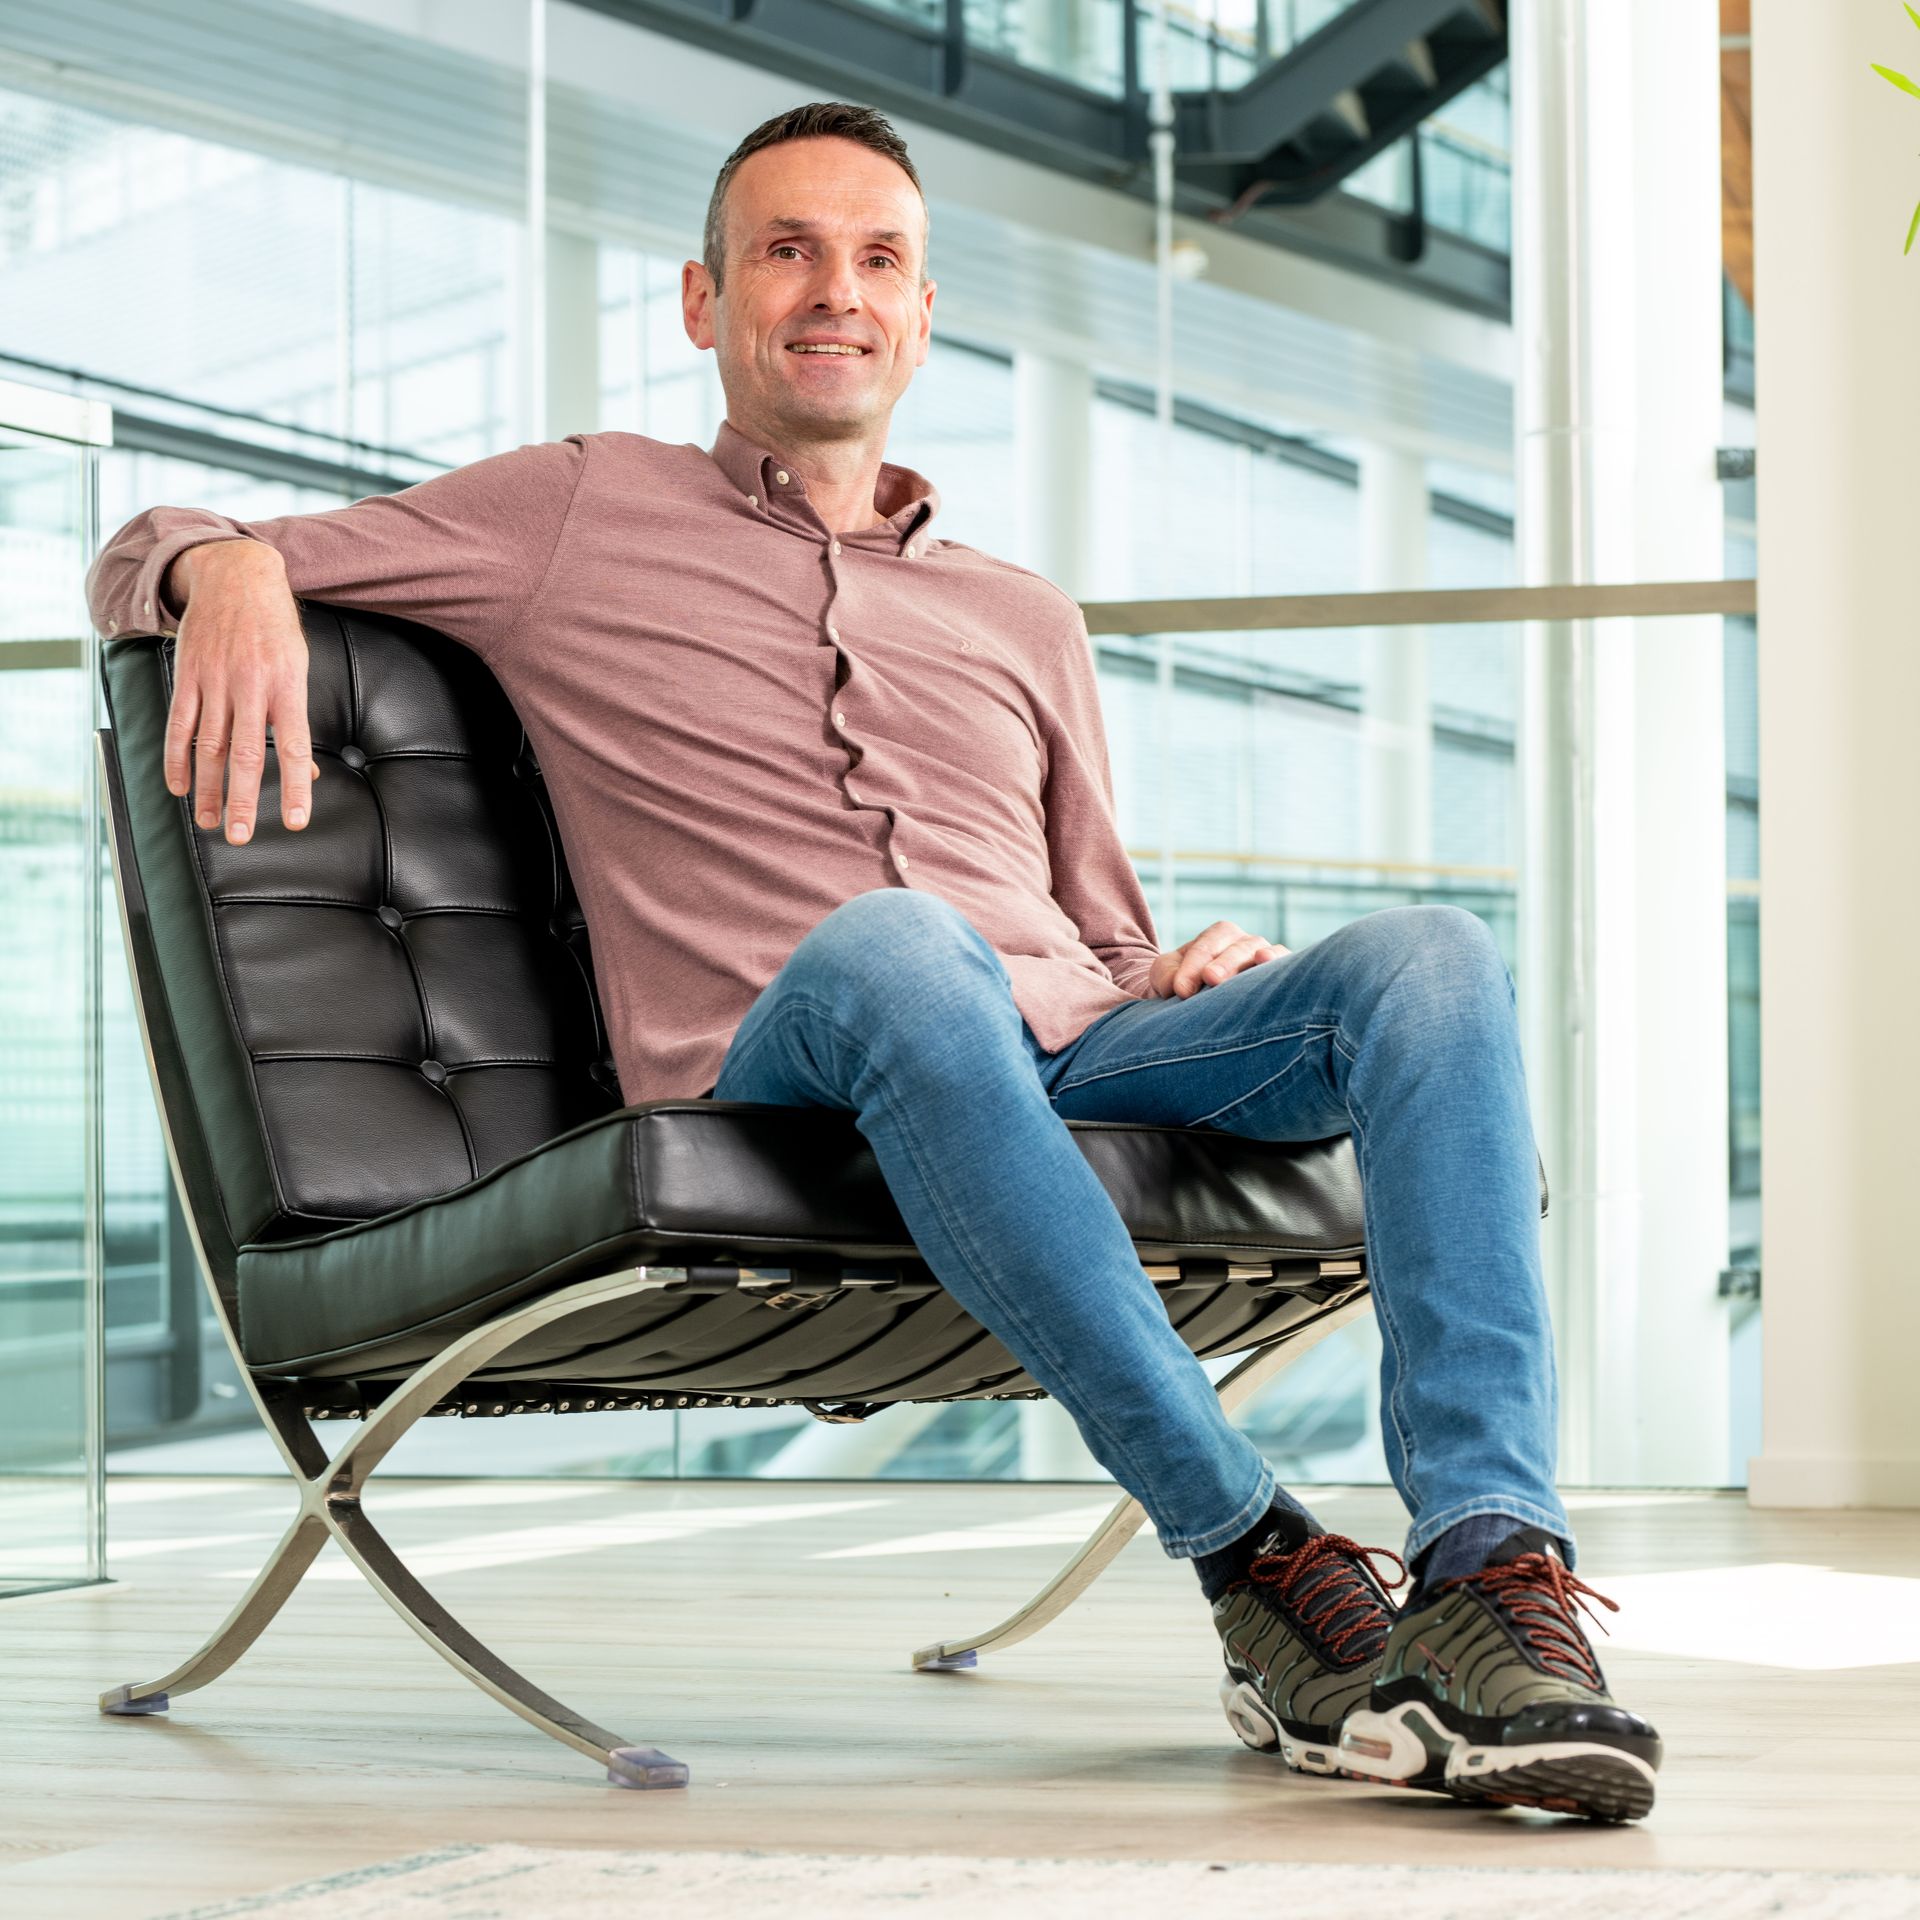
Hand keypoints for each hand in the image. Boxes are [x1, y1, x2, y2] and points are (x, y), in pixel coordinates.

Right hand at [164, 540, 318, 844]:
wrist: (237, 576)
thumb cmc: (276, 630)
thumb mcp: (299, 668)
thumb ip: (297, 721)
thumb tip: (311, 773)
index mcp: (287, 686)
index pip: (295, 747)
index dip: (295, 787)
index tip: (296, 822)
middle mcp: (251, 686)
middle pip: (245, 753)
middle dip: (242, 799)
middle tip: (240, 835)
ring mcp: (215, 680)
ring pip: (208, 744)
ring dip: (206, 788)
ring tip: (208, 821)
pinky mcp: (188, 674)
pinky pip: (179, 722)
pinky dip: (176, 757)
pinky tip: (178, 786)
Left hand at [1147, 921, 1290, 998]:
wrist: (1201, 999)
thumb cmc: (1183, 984)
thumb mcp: (1166, 976)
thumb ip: (1166, 976)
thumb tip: (1179, 987)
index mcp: (1217, 935)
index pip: (1205, 947)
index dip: (1192, 967)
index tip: (1181, 990)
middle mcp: (1244, 942)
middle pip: (1235, 948)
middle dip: (1223, 963)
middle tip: (1210, 978)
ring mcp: (1265, 956)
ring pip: (1260, 954)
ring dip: (1256, 960)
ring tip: (1258, 960)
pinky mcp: (1281, 973)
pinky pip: (1285, 964)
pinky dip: (1281, 962)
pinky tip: (1273, 964)